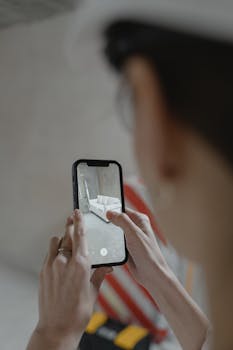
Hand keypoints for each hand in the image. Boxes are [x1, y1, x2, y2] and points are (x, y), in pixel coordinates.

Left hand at [34, 209, 111, 346]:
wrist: (57, 327)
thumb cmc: (78, 312)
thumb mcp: (93, 292)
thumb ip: (100, 275)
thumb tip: (108, 267)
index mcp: (81, 264)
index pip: (80, 236)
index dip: (79, 221)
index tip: (77, 212)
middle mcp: (65, 262)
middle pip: (67, 235)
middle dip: (70, 226)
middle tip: (72, 220)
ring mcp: (52, 266)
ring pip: (55, 242)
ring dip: (62, 239)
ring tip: (66, 242)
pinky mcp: (43, 272)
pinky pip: (49, 254)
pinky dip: (55, 251)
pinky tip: (60, 257)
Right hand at [106, 208, 167, 290]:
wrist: (151, 275)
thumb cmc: (148, 255)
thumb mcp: (134, 233)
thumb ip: (122, 221)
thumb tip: (110, 212)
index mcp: (140, 220)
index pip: (123, 210)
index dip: (112, 210)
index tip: (100, 210)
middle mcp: (136, 228)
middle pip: (117, 221)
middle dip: (108, 223)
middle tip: (98, 224)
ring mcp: (131, 238)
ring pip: (115, 233)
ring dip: (109, 235)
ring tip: (100, 235)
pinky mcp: (126, 249)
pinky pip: (114, 243)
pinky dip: (110, 245)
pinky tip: (105, 246)